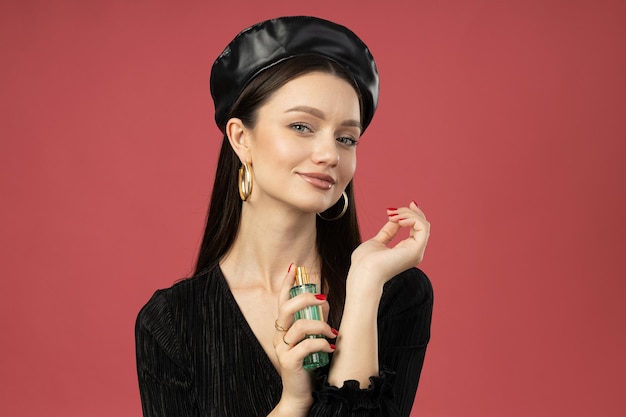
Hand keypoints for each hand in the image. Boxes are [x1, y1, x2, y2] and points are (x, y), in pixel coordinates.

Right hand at [271, 265, 336, 414]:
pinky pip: (305, 346)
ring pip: (298, 327)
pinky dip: (321, 344)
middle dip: (305, 298)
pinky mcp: (289, 362)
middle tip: (323, 298)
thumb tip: (323, 300)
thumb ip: (315, 319)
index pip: (282, 300)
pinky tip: (331, 347)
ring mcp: (283, 349)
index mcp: (284, 327)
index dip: (287, 283)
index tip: (294, 267)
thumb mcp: (312, 338)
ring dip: (320, 325)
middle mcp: (280, 335)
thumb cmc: (308, 364)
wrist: (301, 394)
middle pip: (286, 309)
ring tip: (333, 332)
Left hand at [350, 201, 429, 286]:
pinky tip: (398, 220)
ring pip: (424, 224)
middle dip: (410, 212)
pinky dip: (412, 218)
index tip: (395, 208)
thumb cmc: (364, 263)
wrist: (363, 273)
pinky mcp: (416, 250)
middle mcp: (414, 252)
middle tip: (393, 210)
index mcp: (405, 251)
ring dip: (408, 214)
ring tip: (392, 216)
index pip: (416, 229)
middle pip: (422, 225)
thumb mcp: (377, 242)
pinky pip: (423, 227)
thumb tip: (395, 219)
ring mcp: (416, 251)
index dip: (410, 215)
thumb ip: (388, 232)